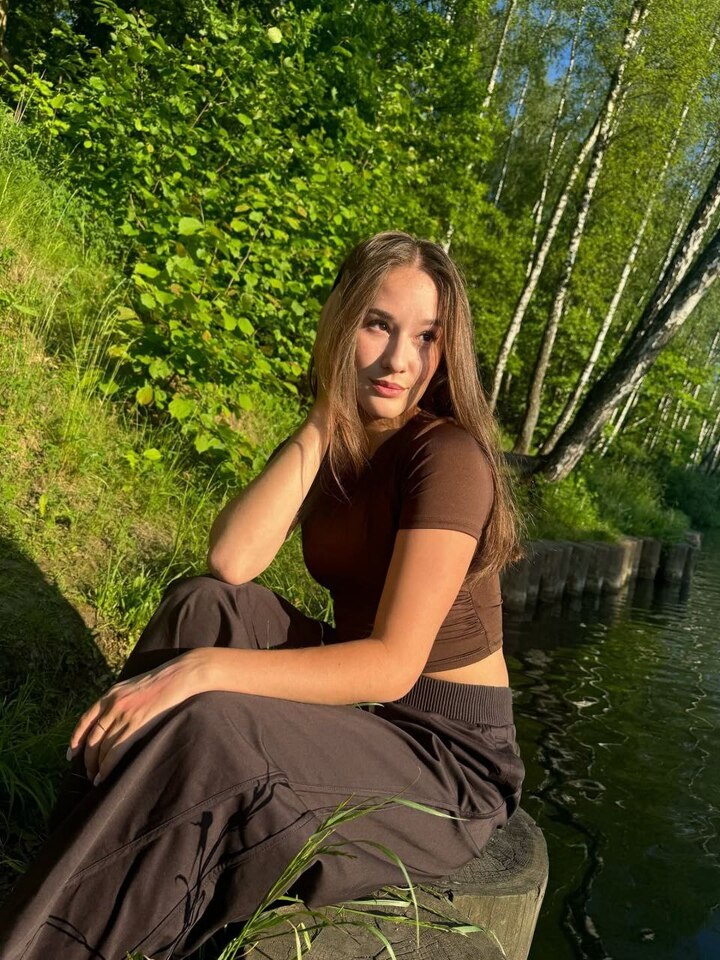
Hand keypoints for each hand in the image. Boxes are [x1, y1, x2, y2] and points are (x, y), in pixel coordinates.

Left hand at [68, 650, 207, 784]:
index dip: (76, 739)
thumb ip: (117, 701)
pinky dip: (107, 767)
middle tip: (87, 772)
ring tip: (96, 778)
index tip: (71, 754)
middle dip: (87, 759)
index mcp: (109, 696)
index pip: (85, 721)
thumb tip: (110, 719)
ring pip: (101, 748)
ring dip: (96, 766)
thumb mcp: (130, 687)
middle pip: (92, 738)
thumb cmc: (158, 683)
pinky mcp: (135, 726)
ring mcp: (122, 716)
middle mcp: (111, 706)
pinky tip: (104, 776)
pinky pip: (114, 752)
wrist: (175, 678)